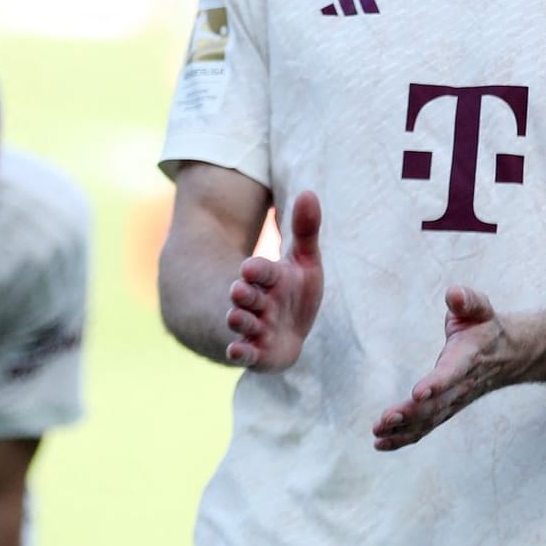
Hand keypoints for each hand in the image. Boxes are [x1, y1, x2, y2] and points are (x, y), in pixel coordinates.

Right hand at [224, 190, 322, 371]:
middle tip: (240, 291)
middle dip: (243, 293)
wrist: (283, 332)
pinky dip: (240, 352)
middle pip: (246, 295)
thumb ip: (305, 229)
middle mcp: (258, 302)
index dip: (258, 270)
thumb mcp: (304, 261)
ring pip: (243, 322)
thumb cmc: (294, 293)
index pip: (261, 271)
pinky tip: (236, 352)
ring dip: (239, 319)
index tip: (251, 267)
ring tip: (235, 316)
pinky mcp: (257, 353)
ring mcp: (255, 327)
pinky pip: (246, 353)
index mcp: (269, 278)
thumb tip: (310, 192)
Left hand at [372, 286, 504, 450]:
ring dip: (403, 429)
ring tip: (378, 433)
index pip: (453, 372)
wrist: (509, 355)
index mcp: (469, 357)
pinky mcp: (446, 409)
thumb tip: (454, 294)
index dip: (437, 382)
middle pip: (437, 404)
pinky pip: (425, 427)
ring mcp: (454, 401)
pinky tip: (381, 443)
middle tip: (385, 419)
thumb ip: (467, 300)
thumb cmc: (485, 326)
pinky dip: (404, 437)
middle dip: (411, 414)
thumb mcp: (480, 307)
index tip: (418, 393)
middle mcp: (462, 384)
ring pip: (429, 420)